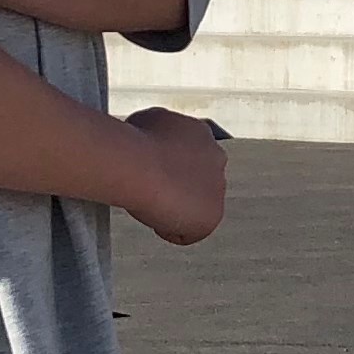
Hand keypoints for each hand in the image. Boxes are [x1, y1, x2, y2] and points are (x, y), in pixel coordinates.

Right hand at [121, 106, 226, 244]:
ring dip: (174, 210)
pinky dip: (169, 230)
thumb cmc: (135, 143)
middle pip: (197, 182)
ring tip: (149, 206)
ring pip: (194, 208)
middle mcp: (216, 158)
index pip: (189, 156)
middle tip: (151, 193)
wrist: (141, 166)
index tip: (150, 173)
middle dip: (178, 189)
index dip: (167, 168)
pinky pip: (189, 232)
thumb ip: (159, 134)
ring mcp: (218, 188)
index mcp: (200, 133)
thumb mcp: (145, 122)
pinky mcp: (213, 215)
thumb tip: (152, 145)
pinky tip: (154, 218)